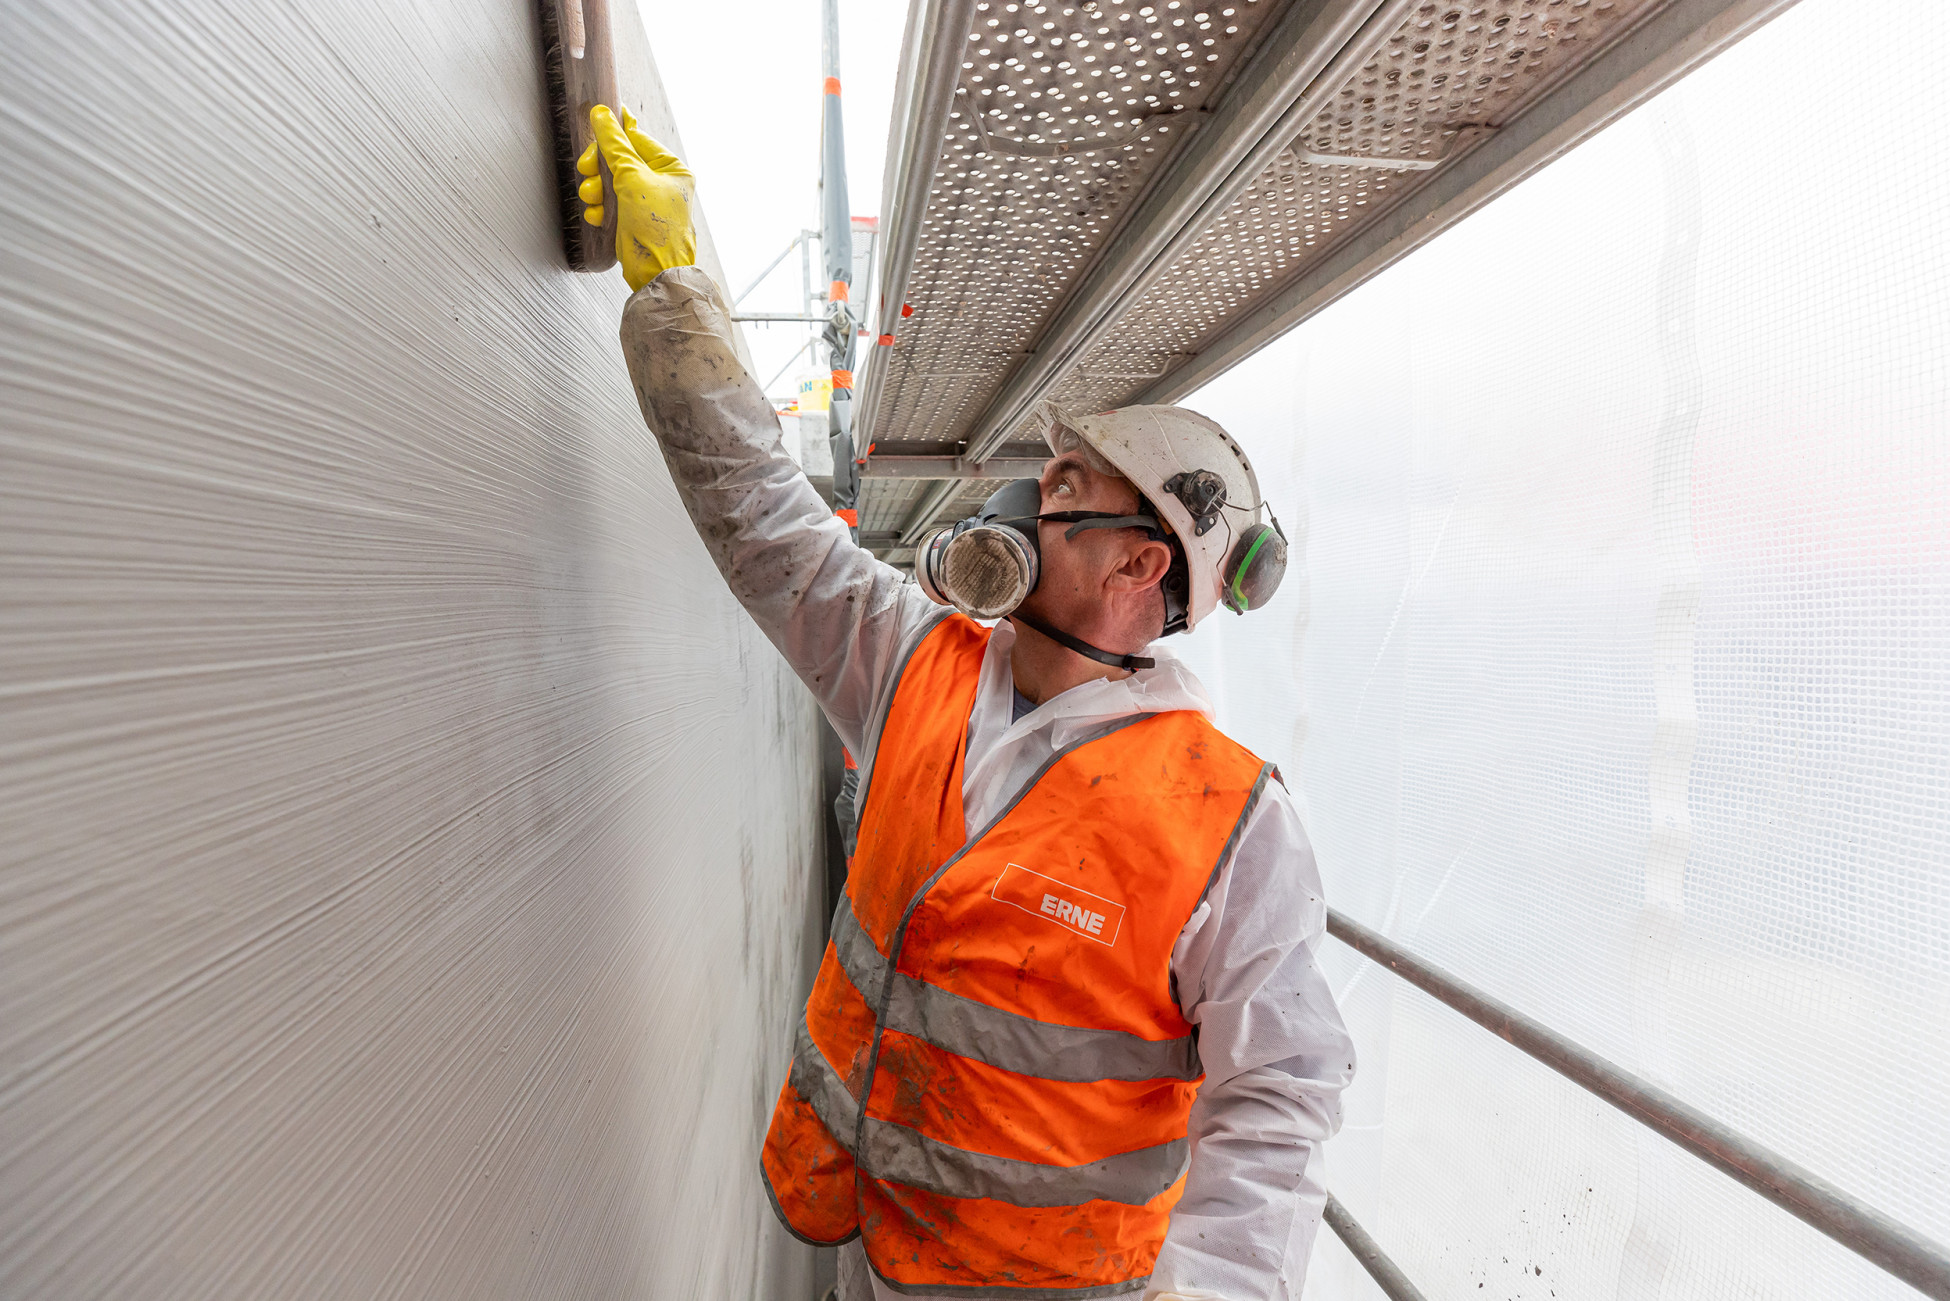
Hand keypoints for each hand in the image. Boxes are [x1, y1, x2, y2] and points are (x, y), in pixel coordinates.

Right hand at [581, 105, 695, 290]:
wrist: (654, 274)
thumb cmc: (655, 228)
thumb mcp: (632, 179)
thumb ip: (614, 146)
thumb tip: (602, 115)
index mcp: (671, 169)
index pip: (637, 139)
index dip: (613, 132)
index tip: (594, 118)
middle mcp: (661, 183)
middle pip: (619, 160)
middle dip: (600, 167)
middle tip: (587, 169)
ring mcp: (646, 201)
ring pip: (610, 182)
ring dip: (596, 189)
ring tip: (593, 198)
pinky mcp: (632, 219)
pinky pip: (609, 204)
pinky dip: (600, 208)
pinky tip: (598, 216)